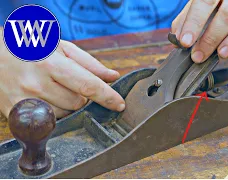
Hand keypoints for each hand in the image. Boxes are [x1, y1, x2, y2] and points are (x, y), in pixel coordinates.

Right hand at [0, 39, 124, 117]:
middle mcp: (37, 84)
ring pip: (65, 114)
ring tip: (55, 88)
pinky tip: (47, 98)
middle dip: (83, 96)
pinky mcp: (16, 113)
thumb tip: (112, 76)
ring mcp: (25, 101)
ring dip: (69, 105)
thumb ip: (89, 63)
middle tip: (71, 84)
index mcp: (51, 63)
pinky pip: (48, 121)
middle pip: (78, 103)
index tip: (120, 104)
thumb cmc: (32, 48)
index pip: (87, 86)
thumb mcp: (60, 47)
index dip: (107, 97)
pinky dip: (55, 112)